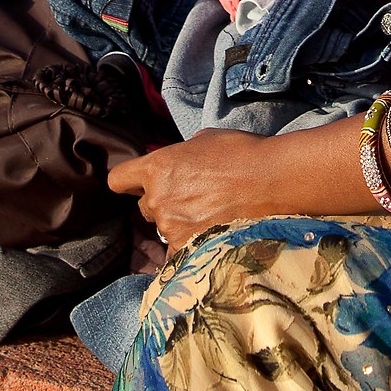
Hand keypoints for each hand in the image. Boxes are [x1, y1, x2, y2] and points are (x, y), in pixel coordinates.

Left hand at [108, 130, 274, 249]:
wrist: (272, 179)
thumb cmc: (241, 153)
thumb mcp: (202, 140)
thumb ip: (179, 155)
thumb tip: (178, 163)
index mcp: (156, 168)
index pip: (119, 179)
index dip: (129, 181)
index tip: (139, 184)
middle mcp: (158, 198)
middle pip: (145, 206)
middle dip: (162, 201)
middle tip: (191, 197)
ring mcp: (172, 226)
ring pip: (164, 227)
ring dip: (179, 223)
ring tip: (209, 214)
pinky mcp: (189, 246)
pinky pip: (178, 250)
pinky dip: (190, 245)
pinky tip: (208, 234)